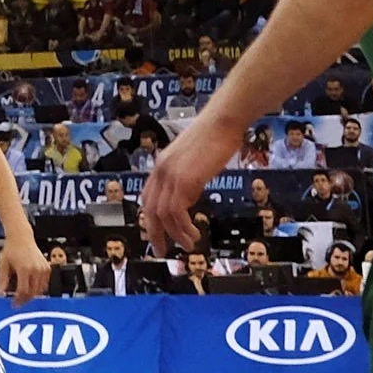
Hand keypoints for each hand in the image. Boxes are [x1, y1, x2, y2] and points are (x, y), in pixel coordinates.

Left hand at [0, 237, 51, 305]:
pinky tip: (30, 288)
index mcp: (24, 269)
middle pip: (33, 292)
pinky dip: (38, 289)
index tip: (14, 304)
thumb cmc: (11, 248)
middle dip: (25, 299)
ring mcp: (44, 269)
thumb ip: (2, 281)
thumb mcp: (3, 264)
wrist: (21, 237)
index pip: (23, 291)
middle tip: (18, 302)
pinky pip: (45, 284)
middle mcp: (36, 270)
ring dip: (32, 295)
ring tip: (23, 296)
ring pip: (40, 290)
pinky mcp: (48, 268)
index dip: (18, 300)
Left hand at [141, 118, 233, 252]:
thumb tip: (189, 194)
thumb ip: (187, 176)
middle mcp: (161, 171)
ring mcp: (170, 175)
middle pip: (150, 209)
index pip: (148, 197)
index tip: (157, 234)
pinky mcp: (184, 180)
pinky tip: (194, 234)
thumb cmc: (215, 136)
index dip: (151, 218)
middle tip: (162, 250)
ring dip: (175, 234)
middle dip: (155, 233)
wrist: (223, 121)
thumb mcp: (194, 159)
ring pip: (163, 214)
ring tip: (188, 246)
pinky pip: (176, 211)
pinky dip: (183, 227)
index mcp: (161, 165)